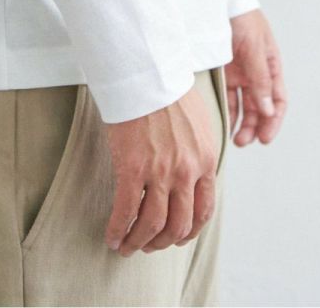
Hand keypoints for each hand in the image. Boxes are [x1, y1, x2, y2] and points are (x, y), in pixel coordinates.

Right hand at [102, 81, 218, 253]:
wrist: (147, 73)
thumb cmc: (169, 92)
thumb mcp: (199, 124)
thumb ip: (198, 153)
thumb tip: (191, 177)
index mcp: (206, 160)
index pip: (204, 210)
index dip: (189, 231)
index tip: (177, 237)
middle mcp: (187, 171)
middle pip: (179, 225)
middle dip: (163, 242)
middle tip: (149, 245)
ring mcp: (161, 172)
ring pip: (153, 225)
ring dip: (139, 242)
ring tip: (128, 247)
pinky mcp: (133, 169)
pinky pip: (126, 212)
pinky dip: (119, 230)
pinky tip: (112, 237)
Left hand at [225, 8, 285, 145]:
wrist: (217, 0)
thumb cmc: (242, 18)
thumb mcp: (254, 47)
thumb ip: (260, 79)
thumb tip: (269, 111)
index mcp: (270, 66)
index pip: (278, 99)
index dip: (274, 120)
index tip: (265, 138)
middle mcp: (256, 73)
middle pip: (260, 107)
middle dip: (255, 126)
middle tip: (244, 141)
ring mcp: (238, 73)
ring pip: (243, 106)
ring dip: (240, 123)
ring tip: (233, 139)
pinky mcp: (221, 73)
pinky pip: (226, 97)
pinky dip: (225, 112)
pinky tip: (221, 124)